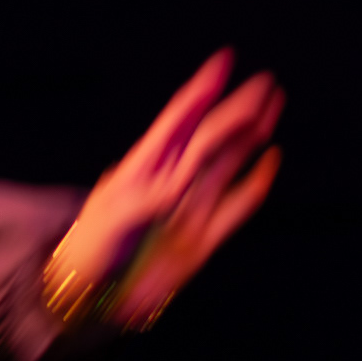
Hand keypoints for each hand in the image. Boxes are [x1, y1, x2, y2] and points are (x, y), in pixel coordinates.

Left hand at [50, 50, 282, 328]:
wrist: (89, 299)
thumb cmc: (89, 254)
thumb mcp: (110, 222)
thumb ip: (141, 204)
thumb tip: (171, 192)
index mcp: (142, 170)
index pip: (176, 122)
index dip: (199, 92)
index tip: (223, 61)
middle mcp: (169, 184)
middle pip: (209, 138)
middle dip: (235, 110)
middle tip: (263, 83)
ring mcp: (187, 211)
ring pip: (227, 164)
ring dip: (249, 136)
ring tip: (272, 106)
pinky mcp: (201, 243)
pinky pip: (237, 207)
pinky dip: (255, 183)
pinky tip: (270, 159)